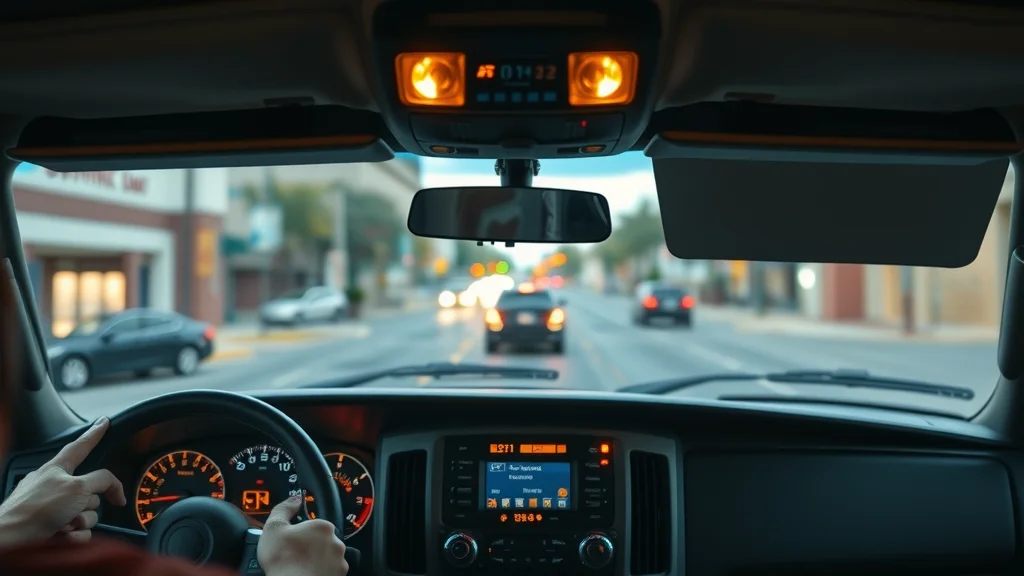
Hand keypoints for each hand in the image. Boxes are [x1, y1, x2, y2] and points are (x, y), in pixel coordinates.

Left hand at [0, 417, 126, 547]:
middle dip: (89, 502)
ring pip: (89, 513)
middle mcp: (57, 487)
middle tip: (74, 507)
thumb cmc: (37, 509)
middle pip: (92, 490)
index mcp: (58, 469)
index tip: (104, 422)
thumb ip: (101, 480)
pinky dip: (75, 536)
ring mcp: (56, 509)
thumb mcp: (77, 487)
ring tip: (63, 523)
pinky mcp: (56, 528)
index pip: (82, 446)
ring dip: (81, 521)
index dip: (94, 434)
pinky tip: (61, 535)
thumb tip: (112, 485)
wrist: (14, 540)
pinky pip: (81, 531)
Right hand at [259, 495, 347, 575]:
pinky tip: (308, 573)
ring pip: (328, 557)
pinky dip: (322, 572)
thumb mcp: (274, 527)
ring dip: (318, 560)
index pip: (314, 526)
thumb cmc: (283, 558)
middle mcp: (336, 542)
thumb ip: (284, 509)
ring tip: (301, 566)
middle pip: (322, 541)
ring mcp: (340, 560)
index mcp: (323, 526)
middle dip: (311, 547)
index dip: (302, 534)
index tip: (292, 543)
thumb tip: (294, 499)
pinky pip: (331, 571)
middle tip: (295, 556)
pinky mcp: (340, 575)